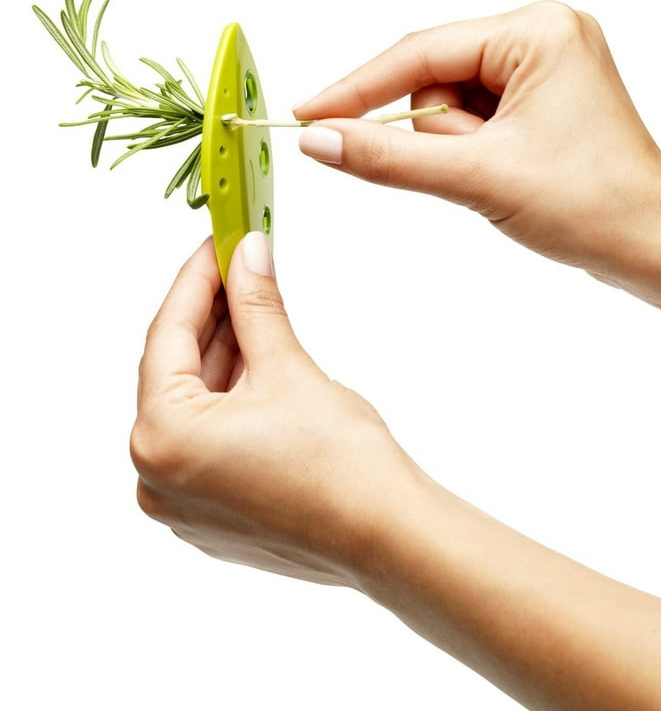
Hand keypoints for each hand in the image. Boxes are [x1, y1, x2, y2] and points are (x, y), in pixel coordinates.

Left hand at [130, 233, 419, 585]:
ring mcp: (182, 501)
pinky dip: (229, 397)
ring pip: (194, 405)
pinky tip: (257, 360)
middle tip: (239, 266)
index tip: (218, 243)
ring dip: (223, 354)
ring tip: (252, 306)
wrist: (387, 535)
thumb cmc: (341, 463)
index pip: (167, 335)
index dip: (197, 279)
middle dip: (211, 315)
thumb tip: (248, 252)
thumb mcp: (288, 368)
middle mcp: (156, 477)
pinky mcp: (211, 512)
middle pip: (177, 372)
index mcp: (162, 439)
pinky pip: (207, 437)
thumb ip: (256, 305)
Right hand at [295, 2, 660, 343]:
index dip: (357, 88)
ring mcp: (544, 72)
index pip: (419, 53)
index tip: (307, 114)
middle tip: (479, 171)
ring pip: (452, 108)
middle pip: (435, 82)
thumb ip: (388, 157)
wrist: (652, 247)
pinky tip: (508, 178)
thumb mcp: (476, 178)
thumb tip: (321, 141)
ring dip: (459, 152)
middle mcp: (542, 38)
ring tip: (504, 179)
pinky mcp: (542, 106)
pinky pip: (475, 124)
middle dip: (442, 136)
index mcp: (536, 31)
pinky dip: (473, 156)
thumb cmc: (592, 205)